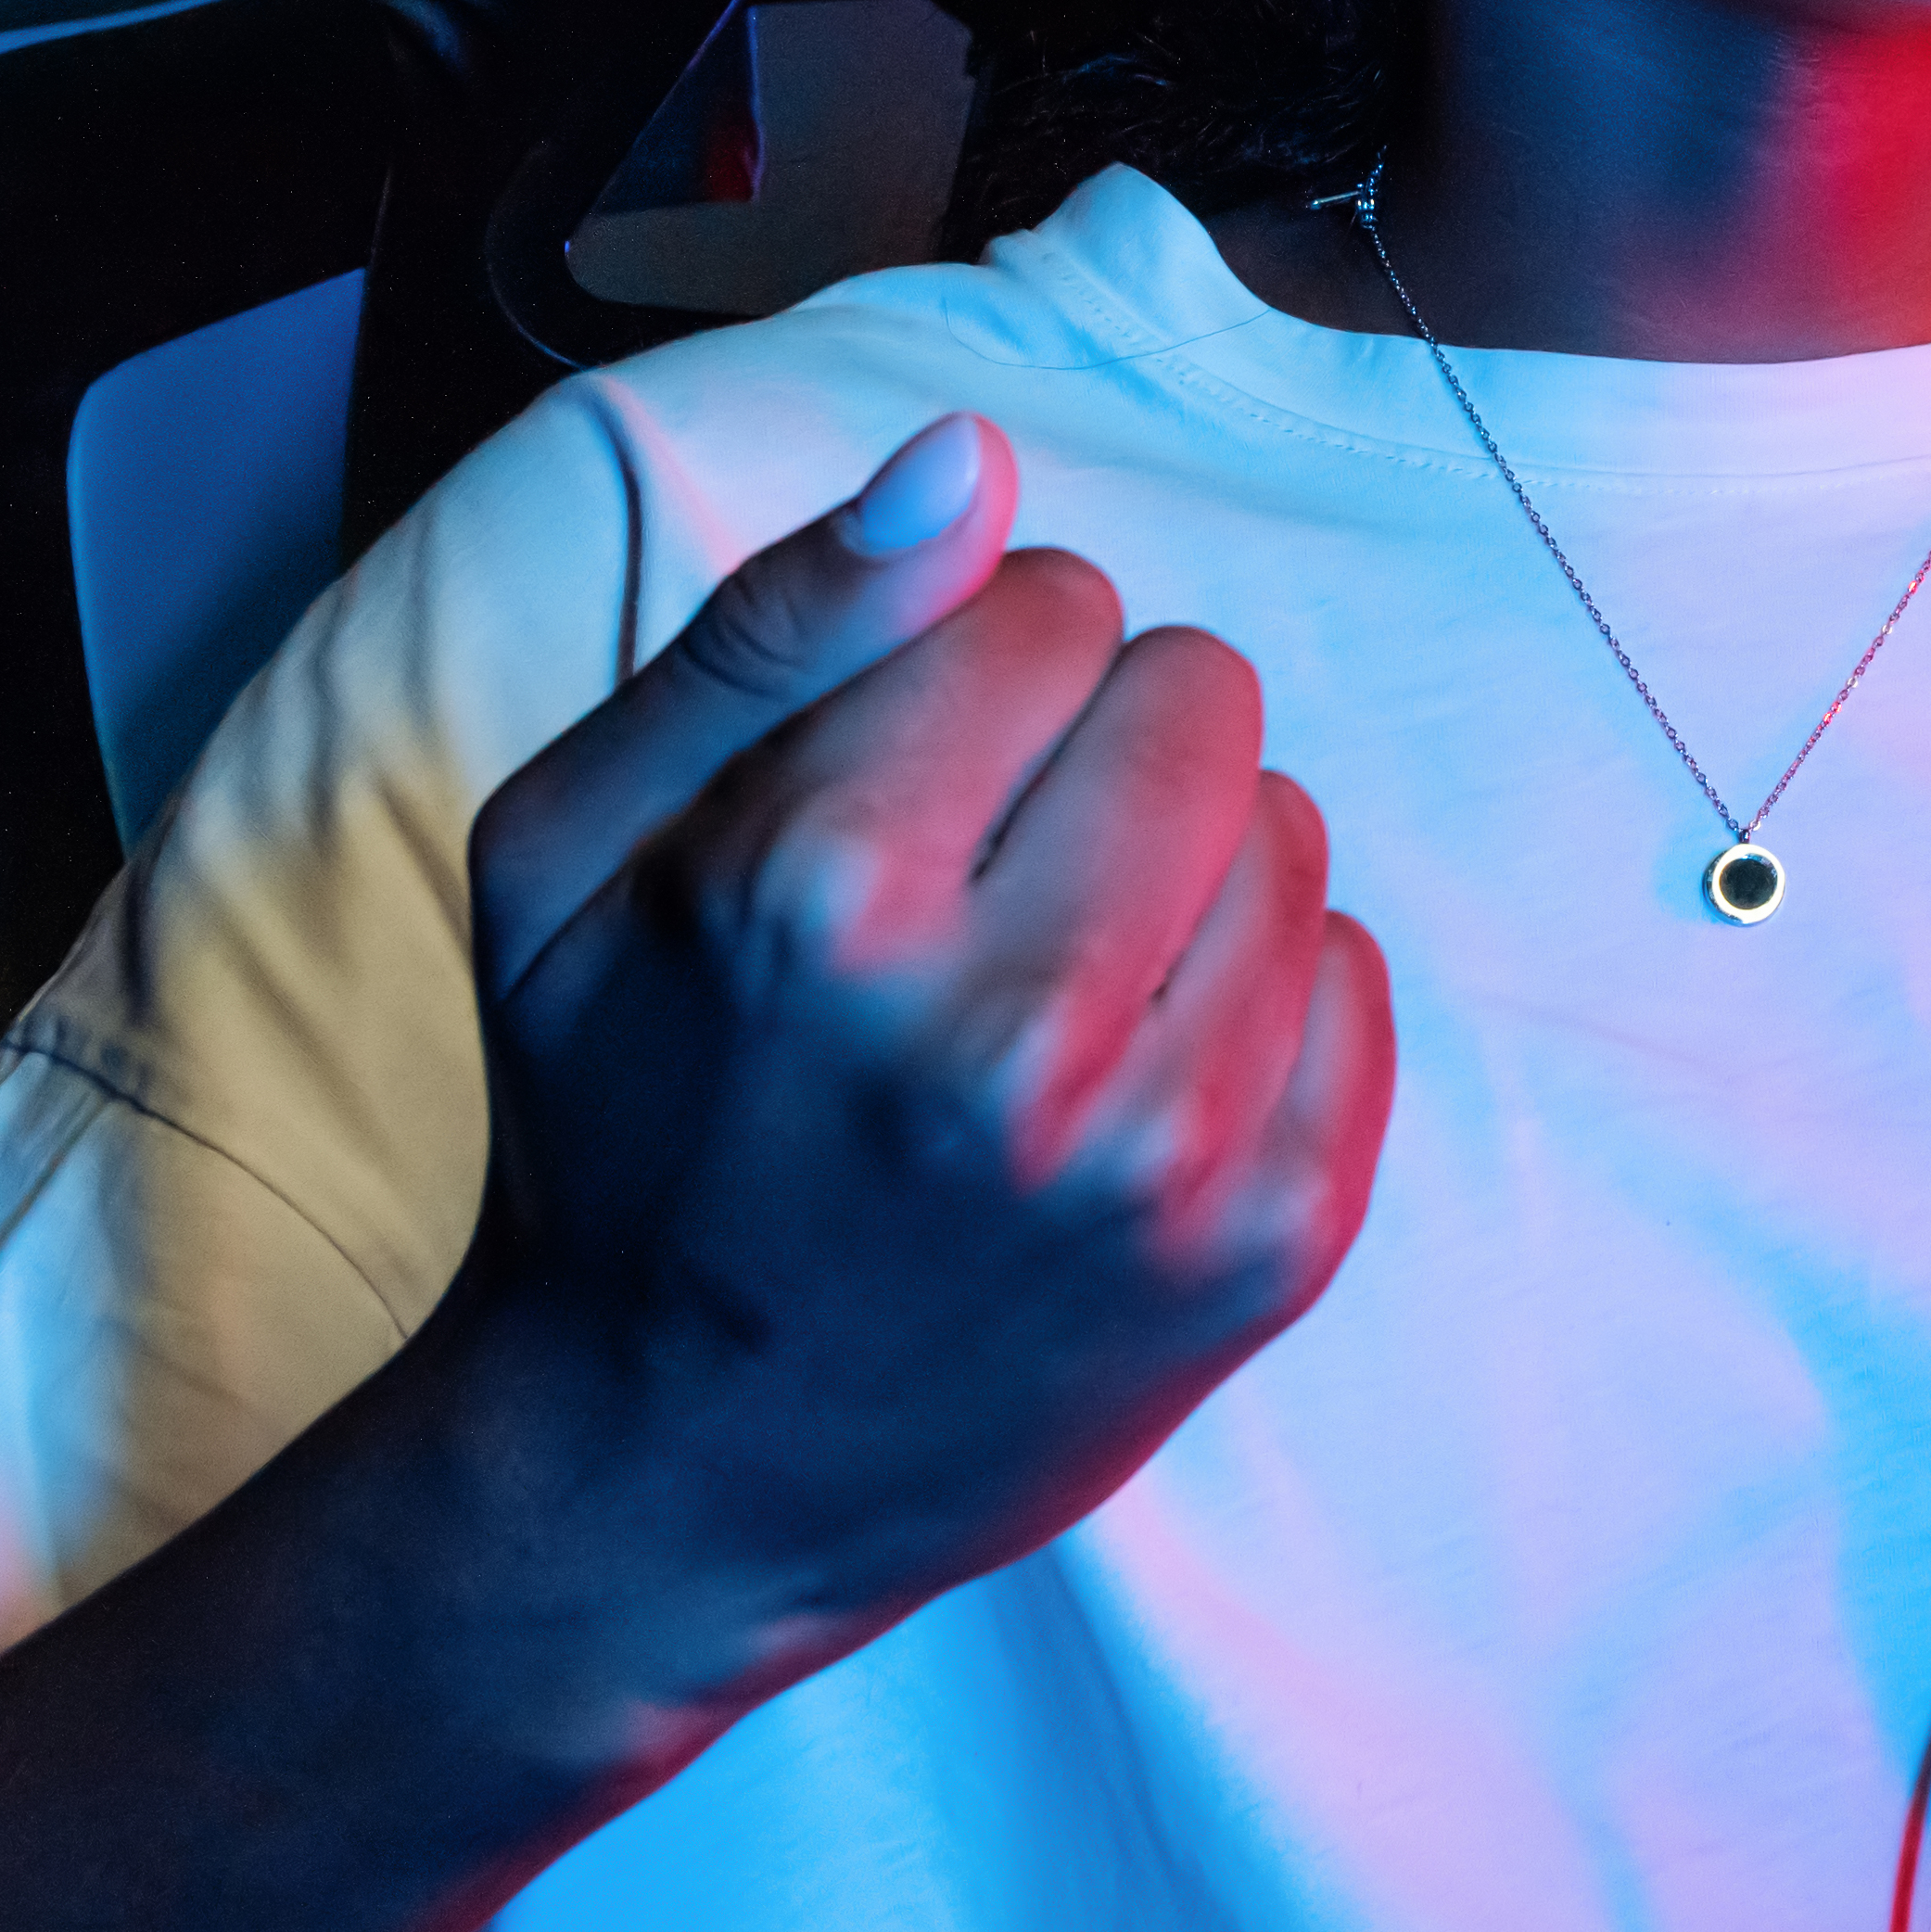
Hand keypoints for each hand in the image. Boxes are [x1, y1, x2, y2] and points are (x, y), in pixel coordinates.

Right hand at [449, 416, 1393, 1690]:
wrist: (672, 1474)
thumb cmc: (615, 1126)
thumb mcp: (574, 851)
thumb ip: (775, 625)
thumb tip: (968, 457)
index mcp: (823, 896)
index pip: (1055, 600)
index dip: (982, 664)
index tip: (913, 769)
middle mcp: (1010, 1031)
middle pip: (1202, 695)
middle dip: (1104, 743)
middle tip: (993, 876)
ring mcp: (1159, 1155)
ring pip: (1292, 828)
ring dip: (1186, 871)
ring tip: (1051, 984)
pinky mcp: (1270, 1244)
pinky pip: (1357, 978)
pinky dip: (1256, 997)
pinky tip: (1125, 1076)